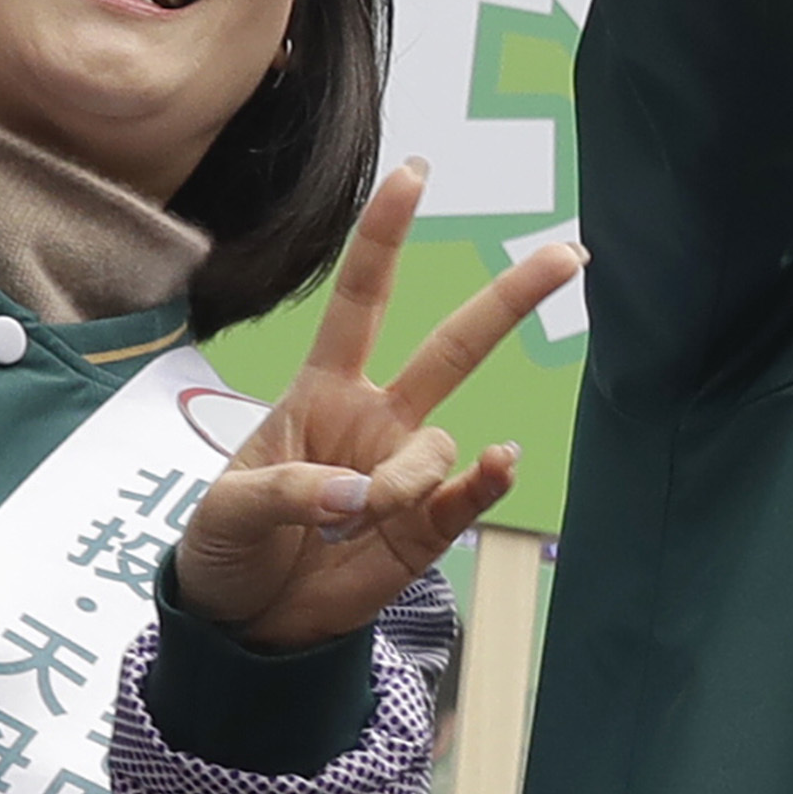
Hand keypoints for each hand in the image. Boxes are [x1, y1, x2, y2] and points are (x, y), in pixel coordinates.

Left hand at [168, 165, 581, 652]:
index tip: (414, 172)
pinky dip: (485, 482)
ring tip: (359, 516)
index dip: (385, 235)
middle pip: (454, 346)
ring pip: (441, 446)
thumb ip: (292, 489)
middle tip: (568, 253)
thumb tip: (364, 493)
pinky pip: (468, 496)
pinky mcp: (427, 528)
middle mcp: (376, 420)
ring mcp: (407, 473)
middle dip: (511, 298)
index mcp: (320, 391)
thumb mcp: (227, 508)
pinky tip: (498, 466)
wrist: (242, 621)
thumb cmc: (224, 545)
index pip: (360, 299)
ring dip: (407, 476)